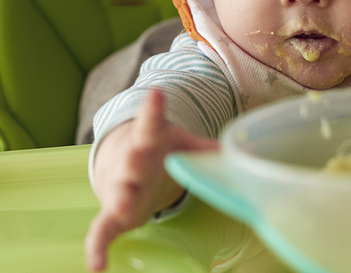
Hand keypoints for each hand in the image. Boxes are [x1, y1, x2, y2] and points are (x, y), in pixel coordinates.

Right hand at [84, 89, 218, 270]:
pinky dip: (98, 247)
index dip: (153, 109)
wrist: (118, 164)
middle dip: (134, 159)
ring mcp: (120, 188)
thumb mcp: (183, 145)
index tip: (155, 94)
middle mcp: (132, 163)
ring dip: (119, 200)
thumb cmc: (157, 153)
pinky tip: (96, 265)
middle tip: (135, 156)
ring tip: (120, 207)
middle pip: (133, 160)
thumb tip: (253, 150)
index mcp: (150, 141)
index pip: (152, 123)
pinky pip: (102, 230)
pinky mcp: (111, 213)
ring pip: (118, 193)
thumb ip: (212, 149)